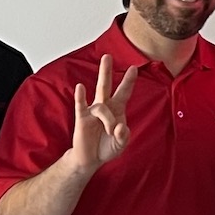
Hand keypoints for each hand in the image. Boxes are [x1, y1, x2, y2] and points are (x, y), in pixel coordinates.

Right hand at [69, 54, 138, 169]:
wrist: (91, 159)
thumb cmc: (107, 147)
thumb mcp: (121, 144)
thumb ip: (123, 136)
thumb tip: (120, 126)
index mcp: (117, 110)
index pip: (124, 92)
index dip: (128, 81)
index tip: (134, 68)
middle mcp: (105, 107)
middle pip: (105, 85)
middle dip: (106, 71)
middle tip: (107, 56)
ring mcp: (92, 112)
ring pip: (101, 105)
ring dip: (107, 119)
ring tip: (110, 131)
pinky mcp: (81, 119)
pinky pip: (81, 105)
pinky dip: (81, 97)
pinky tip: (80, 87)